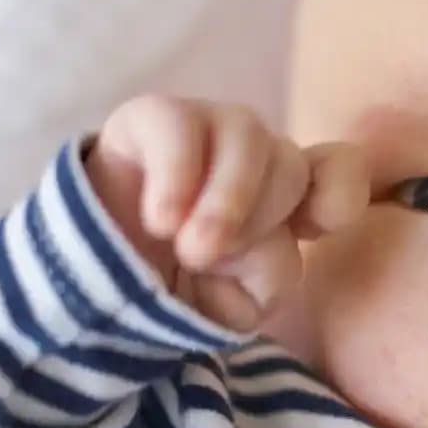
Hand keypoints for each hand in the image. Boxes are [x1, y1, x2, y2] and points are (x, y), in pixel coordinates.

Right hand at [85, 95, 369, 330]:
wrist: (89, 290)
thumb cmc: (171, 295)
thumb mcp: (232, 308)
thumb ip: (267, 279)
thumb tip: (262, 241)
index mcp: (284, 200)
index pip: (338, 170)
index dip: (338, 191)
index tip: (312, 225)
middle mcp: (253, 158)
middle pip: (291, 165)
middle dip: (260, 219)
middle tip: (208, 261)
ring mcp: (205, 129)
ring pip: (247, 136)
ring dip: (225, 202)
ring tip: (188, 251)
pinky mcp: (151, 119)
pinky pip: (181, 126)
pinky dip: (178, 178)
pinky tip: (160, 220)